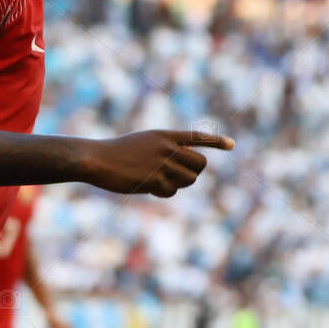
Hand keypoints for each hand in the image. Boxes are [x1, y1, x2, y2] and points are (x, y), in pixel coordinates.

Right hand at [79, 129, 234, 196]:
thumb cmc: (117, 152)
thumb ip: (165, 150)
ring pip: (189, 179)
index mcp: (164, 135)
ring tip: (160, 180)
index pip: (197, 137)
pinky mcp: (154, 180)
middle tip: (179, 175)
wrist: (97, 159)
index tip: (232, 145)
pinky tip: (149, 187)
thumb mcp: (144, 143)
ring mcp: (162, 164)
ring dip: (179, 183)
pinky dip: (164, 192)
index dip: (216, 141)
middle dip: (194, 171)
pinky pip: (172, 191)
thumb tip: (184, 169)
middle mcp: (167, 147)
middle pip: (200, 163)